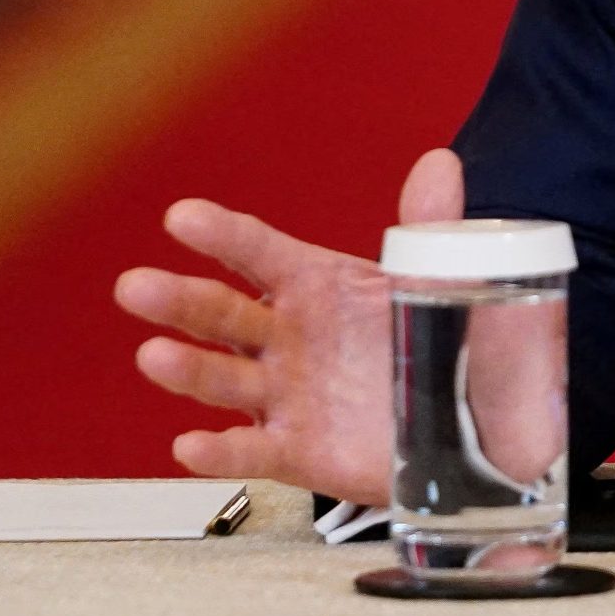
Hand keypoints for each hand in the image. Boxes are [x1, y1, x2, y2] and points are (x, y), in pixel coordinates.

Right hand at [114, 149, 463, 505]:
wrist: (477, 420)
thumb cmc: (442, 342)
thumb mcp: (439, 281)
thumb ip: (430, 229)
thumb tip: (438, 164)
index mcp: (316, 285)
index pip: (259, 253)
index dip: (222, 235)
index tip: (182, 218)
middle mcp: (289, 337)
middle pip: (224, 314)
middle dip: (180, 300)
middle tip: (137, 287)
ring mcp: (288, 395)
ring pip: (226, 380)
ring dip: (189, 370)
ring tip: (155, 357)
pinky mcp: (297, 450)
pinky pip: (252, 451)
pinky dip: (221, 452)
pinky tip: (191, 447)